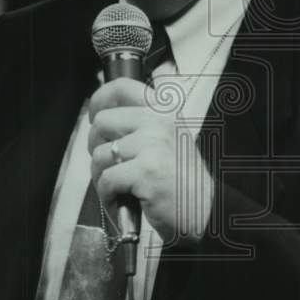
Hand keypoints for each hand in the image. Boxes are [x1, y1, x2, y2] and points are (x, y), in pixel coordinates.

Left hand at [88, 77, 213, 242]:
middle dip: (96, 147)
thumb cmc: (182, 181)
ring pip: (100, 154)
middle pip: (102, 122)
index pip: (122, 87)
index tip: (95, 118)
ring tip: (119, 187)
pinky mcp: (146, 170)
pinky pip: (106, 178)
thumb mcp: (168, 137)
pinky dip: (107, 194)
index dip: (99, 100)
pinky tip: (122, 199)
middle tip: (109, 165)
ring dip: (101, 176)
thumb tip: (113, 106)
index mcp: (165, 110)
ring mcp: (154, 144)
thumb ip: (143, 120)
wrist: (204, 212)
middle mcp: (160, 121)